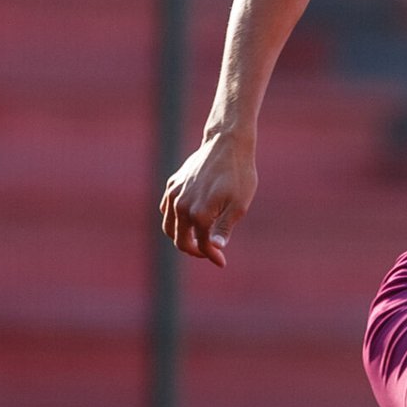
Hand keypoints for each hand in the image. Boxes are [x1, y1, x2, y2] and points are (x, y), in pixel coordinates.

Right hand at [160, 135, 256, 266]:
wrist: (227, 144)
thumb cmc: (239, 175)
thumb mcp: (239, 205)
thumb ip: (225, 229)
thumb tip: (216, 249)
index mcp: (198, 214)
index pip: (201, 245)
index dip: (211, 256)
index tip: (222, 262)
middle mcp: (180, 206)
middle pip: (179, 240)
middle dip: (194, 251)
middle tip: (209, 253)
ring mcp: (173, 194)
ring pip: (169, 227)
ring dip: (181, 238)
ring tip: (198, 241)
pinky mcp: (172, 184)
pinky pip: (166, 210)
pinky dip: (174, 221)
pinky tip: (188, 222)